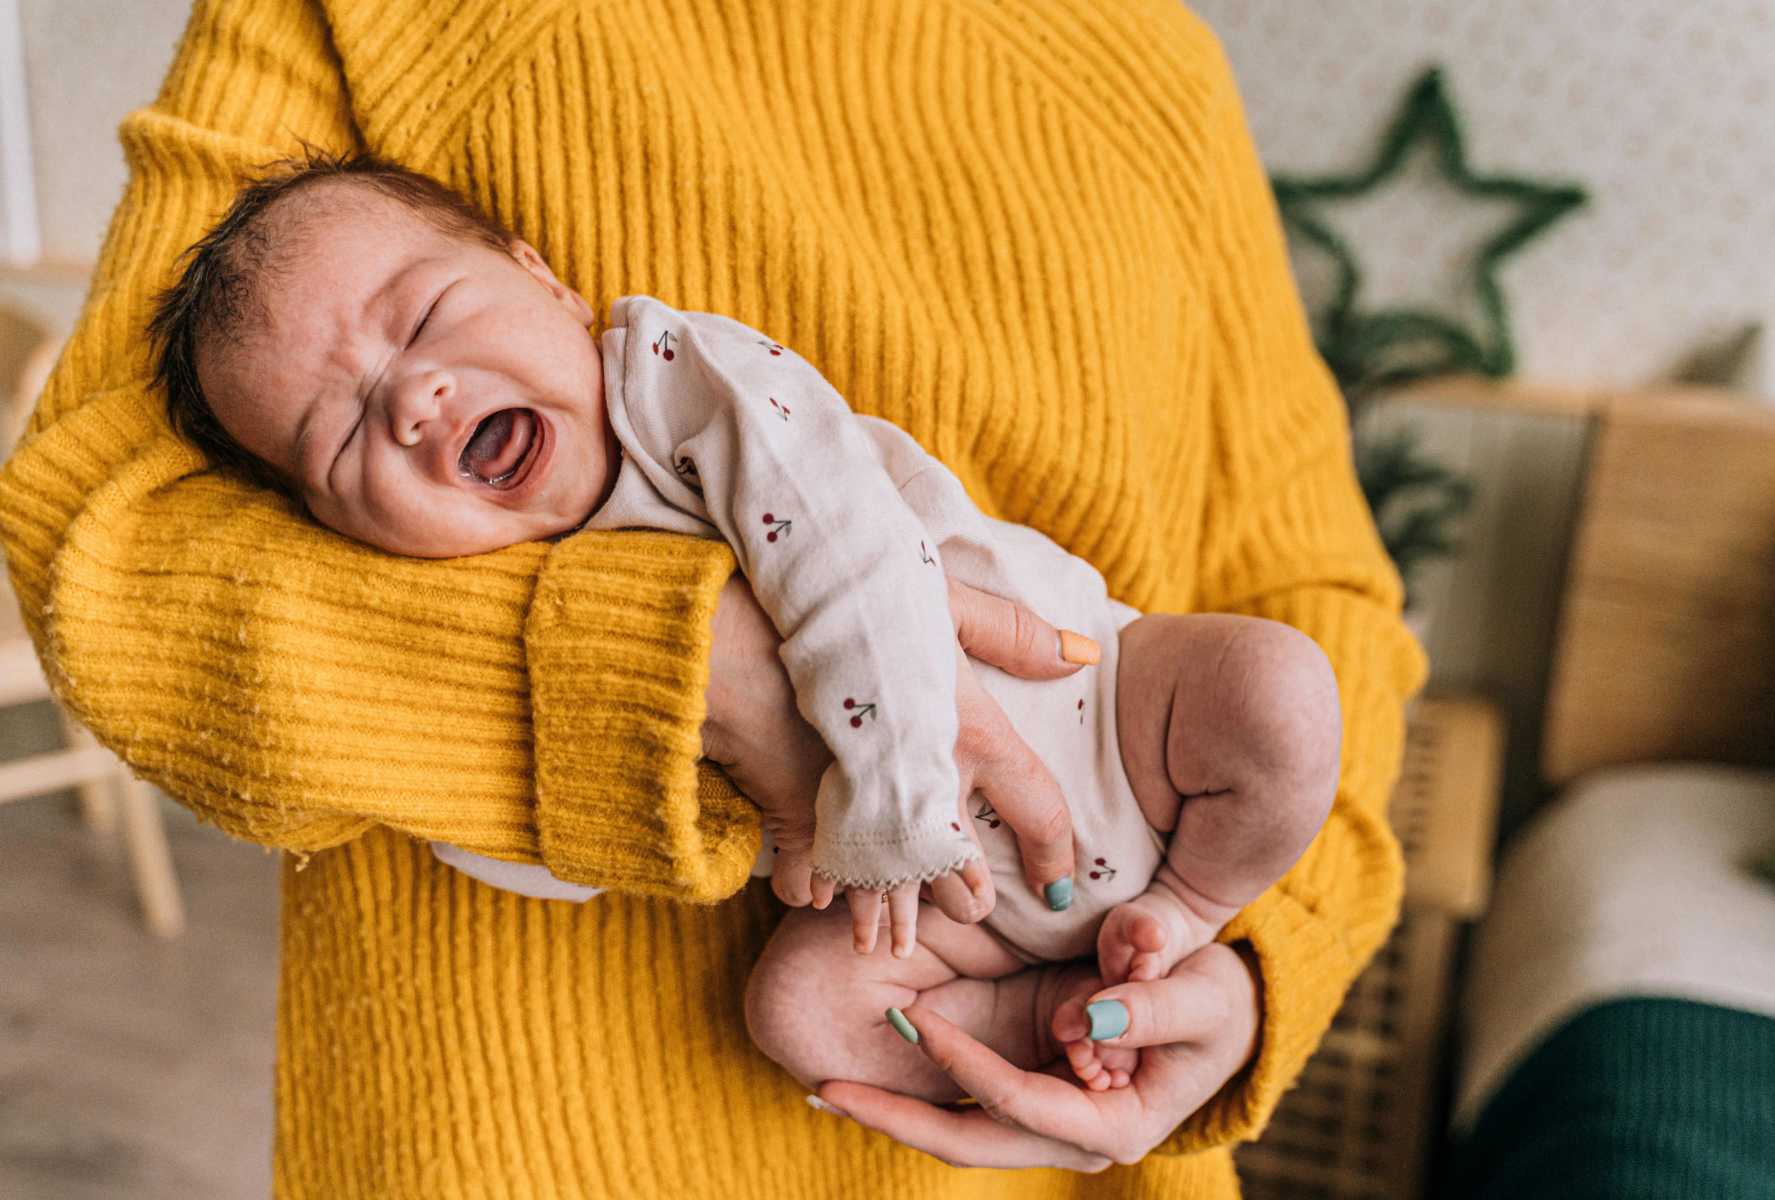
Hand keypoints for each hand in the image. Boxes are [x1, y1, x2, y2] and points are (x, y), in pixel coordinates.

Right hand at [701, 572, 1094, 952]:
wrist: (757, 624)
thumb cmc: (858, 602)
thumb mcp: (945, 601)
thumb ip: (1014, 631)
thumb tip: (1085, 657)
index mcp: (975, 736)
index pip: (1040, 810)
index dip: (1055, 855)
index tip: (1059, 887)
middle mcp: (929, 783)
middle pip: (961, 871)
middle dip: (966, 902)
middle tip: (971, 912)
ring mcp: (865, 807)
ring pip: (889, 885)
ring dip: (888, 915)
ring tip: (884, 944)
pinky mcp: (804, 811)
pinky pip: (814, 872)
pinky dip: (815, 888)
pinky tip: (817, 901)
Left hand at [815, 943, 1260, 1170]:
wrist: (1224, 1018)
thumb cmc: (1219, 1003)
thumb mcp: (1204, 994)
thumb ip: (1157, 1004)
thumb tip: (1093, 1018)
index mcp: (1116, 1128)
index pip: (1021, 1103)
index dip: (967, 1067)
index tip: (916, 1022)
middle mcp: (1075, 1141)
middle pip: (973, 1142)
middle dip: (898, 1117)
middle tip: (828, 1088)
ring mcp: (1051, 1126)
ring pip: (962, 1132)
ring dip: (895, 1111)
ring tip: (826, 1087)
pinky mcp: (1035, 1101)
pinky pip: (968, 1106)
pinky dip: (918, 1093)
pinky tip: (862, 1080)